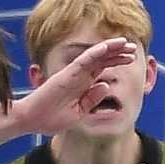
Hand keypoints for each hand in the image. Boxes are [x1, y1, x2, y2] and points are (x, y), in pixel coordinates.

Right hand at [11, 37, 138, 134]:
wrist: (31, 121)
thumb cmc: (51, 118)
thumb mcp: (79, 112)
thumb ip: (92, 99)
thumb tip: (106, 86)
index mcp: (83, 84)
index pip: (103, 67)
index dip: (117, 61)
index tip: (131, 58)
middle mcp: (79, 75)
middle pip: (101, 59)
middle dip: (118, 52)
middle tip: (133, 47)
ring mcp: (73, 73)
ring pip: (95, 56)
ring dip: (110, 48)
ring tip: (125, 43)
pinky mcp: (66, 75)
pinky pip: (82, 61)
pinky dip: (94, 53)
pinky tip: (106, 47)